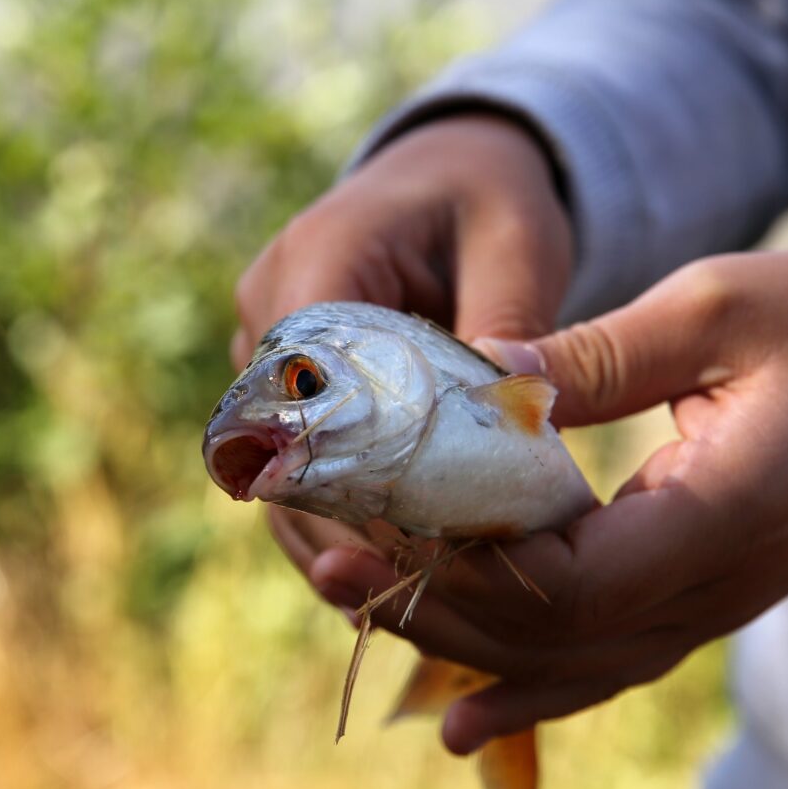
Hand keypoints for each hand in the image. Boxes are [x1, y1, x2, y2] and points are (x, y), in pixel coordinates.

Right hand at [230, 112, 573, 584]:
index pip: (304, 382)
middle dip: (338, 521)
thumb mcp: (518, 241)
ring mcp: (269, 359)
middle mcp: (269, 313)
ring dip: (334, 536)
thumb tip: (513, 401)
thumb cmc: (490, 199)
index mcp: (318, 259)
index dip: (347, 466)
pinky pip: (302, 471)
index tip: (408, 532)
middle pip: (279, 444)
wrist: (450, 180)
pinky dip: (343, 522)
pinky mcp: (289, 394)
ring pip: (279, 472)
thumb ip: (510, 320)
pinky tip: (389, 582)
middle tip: (405, 593)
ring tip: (395, 607)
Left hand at [308, 249, 787, 752]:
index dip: (477, 559)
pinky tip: (457, 714)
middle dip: (438, 599)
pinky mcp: (698, 607)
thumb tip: (478, 373)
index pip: (579, 580)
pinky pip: (602, 668)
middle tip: (331, 560)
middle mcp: (717, 590)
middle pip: (555, 637)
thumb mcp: (721, 307)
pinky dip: (527, 689)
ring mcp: (710, 612)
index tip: (389, 508)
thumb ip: (599, 355)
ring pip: (570, 666)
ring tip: (359, 612)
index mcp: (725, 514)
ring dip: (462, 643)